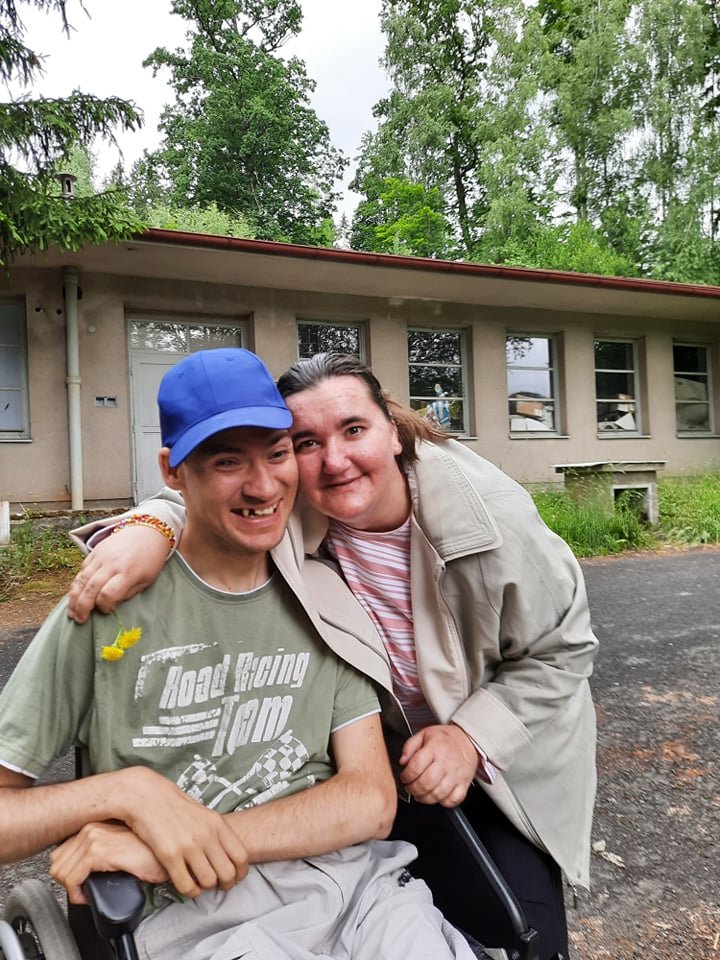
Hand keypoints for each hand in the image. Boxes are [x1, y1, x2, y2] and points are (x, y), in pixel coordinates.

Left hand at [50, 822, 167, 904]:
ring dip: (72, 889)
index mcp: (94, 823)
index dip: (68, 873)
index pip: (59, 852)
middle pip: (57, 863)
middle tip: (84, 890)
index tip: (81, 882)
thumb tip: (79, 867)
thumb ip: (97, 848)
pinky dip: (76, 893)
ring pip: (61, 872)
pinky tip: (88, 895)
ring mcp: (94, 837)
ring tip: (88, 893)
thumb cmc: (148, 851)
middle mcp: (91, 827)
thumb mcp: (117, 846)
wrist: (166, 853)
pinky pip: (72, 879)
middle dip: (68, 882)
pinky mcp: (99, 851)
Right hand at [67, 525, 169, 622]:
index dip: (104, 606)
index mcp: (128, 573)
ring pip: (82, 579)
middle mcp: (112, 564)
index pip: (109, 593)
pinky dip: (76, 583)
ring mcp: (101, 556)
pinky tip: (74, 595)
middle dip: (82, 606)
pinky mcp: (95, 551)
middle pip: (91, 588)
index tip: (106, 611)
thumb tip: (109, 606)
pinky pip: (82, 570)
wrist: (147, 531)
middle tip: (79, 620)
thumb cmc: (150, 560)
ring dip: (74, 598)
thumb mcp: (146, 580)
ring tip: (72, 612)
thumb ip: (128, 594)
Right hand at [114, 767, 248, 898]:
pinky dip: (189, 892)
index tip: (235, 878)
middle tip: (220, 886)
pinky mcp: (170, 855)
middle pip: (228, 872)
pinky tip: (188, 888)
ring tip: (201, 885)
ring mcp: (189, 845)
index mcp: (217, 824)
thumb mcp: (202, 813)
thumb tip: (227, 851)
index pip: (240, 855)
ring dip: (206, 888)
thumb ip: (215, 832)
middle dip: (226, 884)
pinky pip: (186, 884)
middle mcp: (206, 835)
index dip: (240, 873)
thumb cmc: (174, 805)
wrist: (146, 796)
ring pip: (208, 881)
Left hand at [399, 724, 477, 806]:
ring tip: (420, 794)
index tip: (404, 777)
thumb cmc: (445, 739)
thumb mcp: (424, 734)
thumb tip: (402, 761)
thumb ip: (410, 746)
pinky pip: (453, 800)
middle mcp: (446, 763)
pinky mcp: (464, 784)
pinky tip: (436, 796)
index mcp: (434, 749)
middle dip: (413, 789)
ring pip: (438, 794)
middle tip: (410, 788)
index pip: (416, 767)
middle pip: (426, 783)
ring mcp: (456, 775)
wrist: (467, 741)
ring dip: (425, 798)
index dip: (406, 776)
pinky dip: (443, 802)